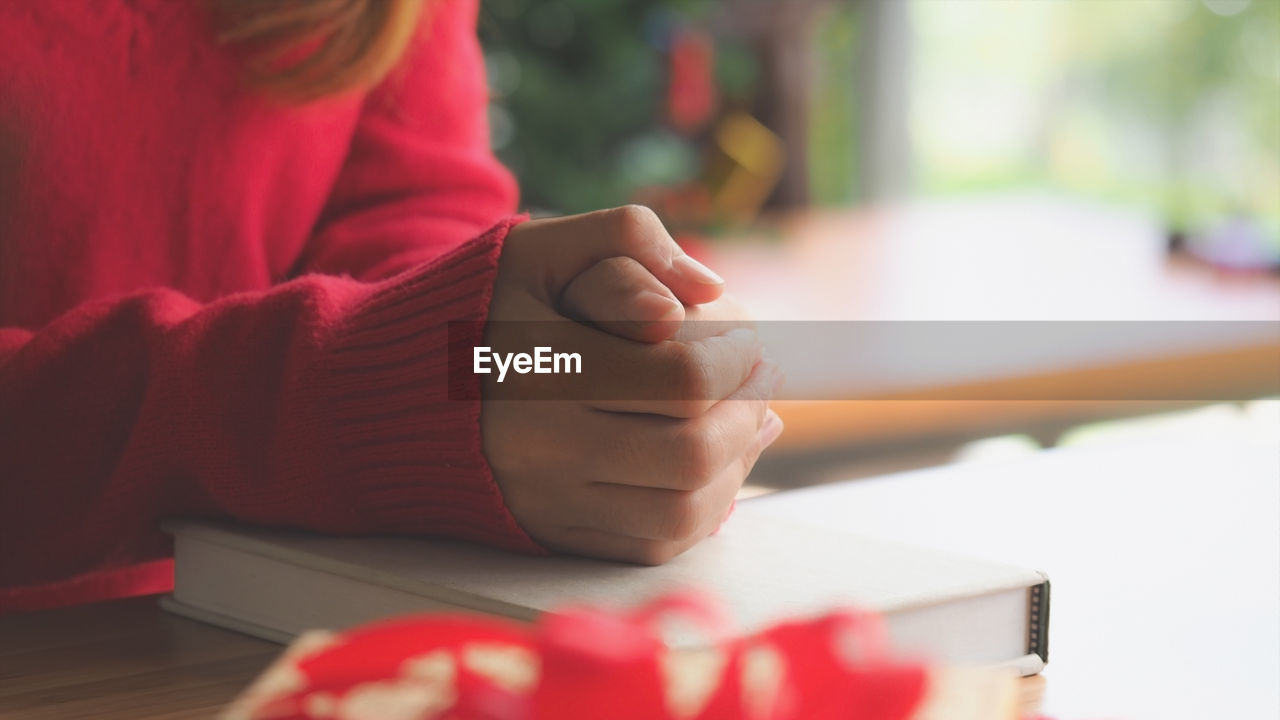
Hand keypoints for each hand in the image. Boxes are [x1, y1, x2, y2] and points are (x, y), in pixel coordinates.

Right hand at [482, 206, 782, 563]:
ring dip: (736, 468)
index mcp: (540, 364)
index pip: (681, 379)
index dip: (737, 358)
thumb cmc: (485, 306)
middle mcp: (539, 445)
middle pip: (690, 452)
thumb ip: (628, 239)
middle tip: (759, 384)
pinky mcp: (552, 535)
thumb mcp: (542, 246)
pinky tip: (712, 469)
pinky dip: (702, 511)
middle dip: (746, 414)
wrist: (396, 391)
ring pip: (681, 512)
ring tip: (746, 424)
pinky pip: (651, 545)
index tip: (746, 341)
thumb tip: (706, 289)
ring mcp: (546, 500)